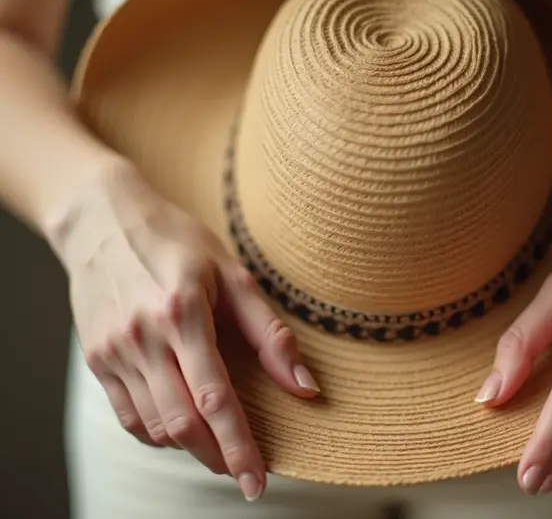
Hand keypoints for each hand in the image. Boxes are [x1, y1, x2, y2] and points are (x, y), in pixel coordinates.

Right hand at [56, 165, 319, 499]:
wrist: (104, 220)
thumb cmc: (178, 241)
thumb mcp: (234, 274)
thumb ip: (269, 334)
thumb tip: (306, 387)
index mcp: (182, 312)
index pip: (214, 398)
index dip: (238, 446)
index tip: (257, 481)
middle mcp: (142, 337)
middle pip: (181, 423)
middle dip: (216, 456)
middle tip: (243, 470)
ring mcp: (113, 350)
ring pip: (153, 427)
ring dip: (189, 446)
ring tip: (217, 444)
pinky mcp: (95, 358)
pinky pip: (127, 416)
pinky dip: (157, 432)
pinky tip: (181, 425)